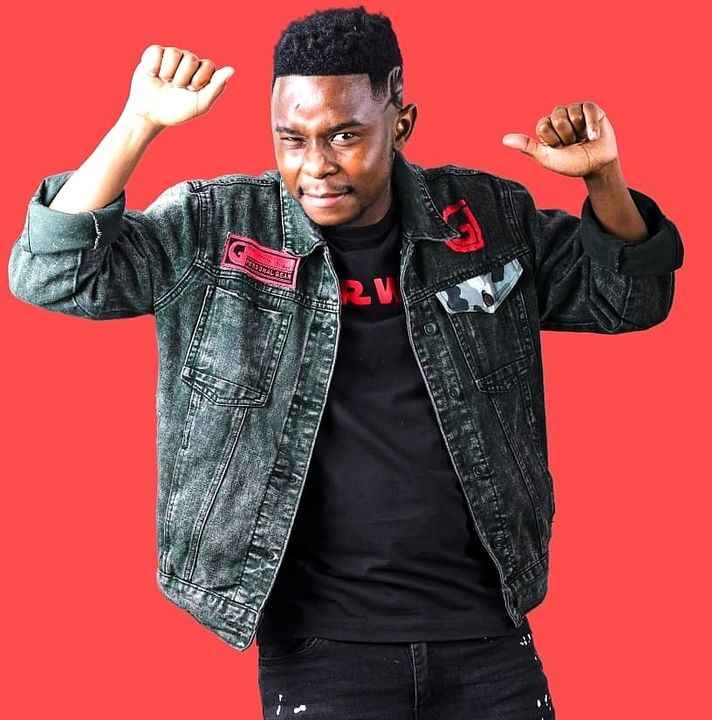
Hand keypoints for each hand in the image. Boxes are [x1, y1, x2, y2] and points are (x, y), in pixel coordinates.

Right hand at [121, 45, 234, 130]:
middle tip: (177, 89)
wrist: (151, 114)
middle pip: (191, 59)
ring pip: (173, 53)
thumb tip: (232, 69)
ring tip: (165, 83)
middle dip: (182, 78)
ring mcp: (172, 56)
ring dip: (168, 73)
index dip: (199, 79)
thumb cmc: (178, 111)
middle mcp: (189, 62)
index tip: (192, 91)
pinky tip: (153, 75)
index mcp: (203, 73)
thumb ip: (216, 86)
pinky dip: (153, 66)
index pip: (208, 65)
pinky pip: (157, 51)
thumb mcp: (200, 103)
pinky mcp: (155, 53)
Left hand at [501, 101, 617, 177]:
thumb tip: (504, 139)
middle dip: (565, 135)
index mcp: (546, 127)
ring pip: (572, 113)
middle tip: (571, 144)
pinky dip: (591, 125)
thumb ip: (527, 147)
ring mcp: (575, 111)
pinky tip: (593, 137)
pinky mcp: (592, 109)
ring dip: (579, 131)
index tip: (558, 149)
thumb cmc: (571, 163)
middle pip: (557, 117)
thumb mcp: (546, 158)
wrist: (596, 167)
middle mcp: (559, 117)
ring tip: (582, 139)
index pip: (543, 125)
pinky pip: (588, 108)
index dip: (552, 140)